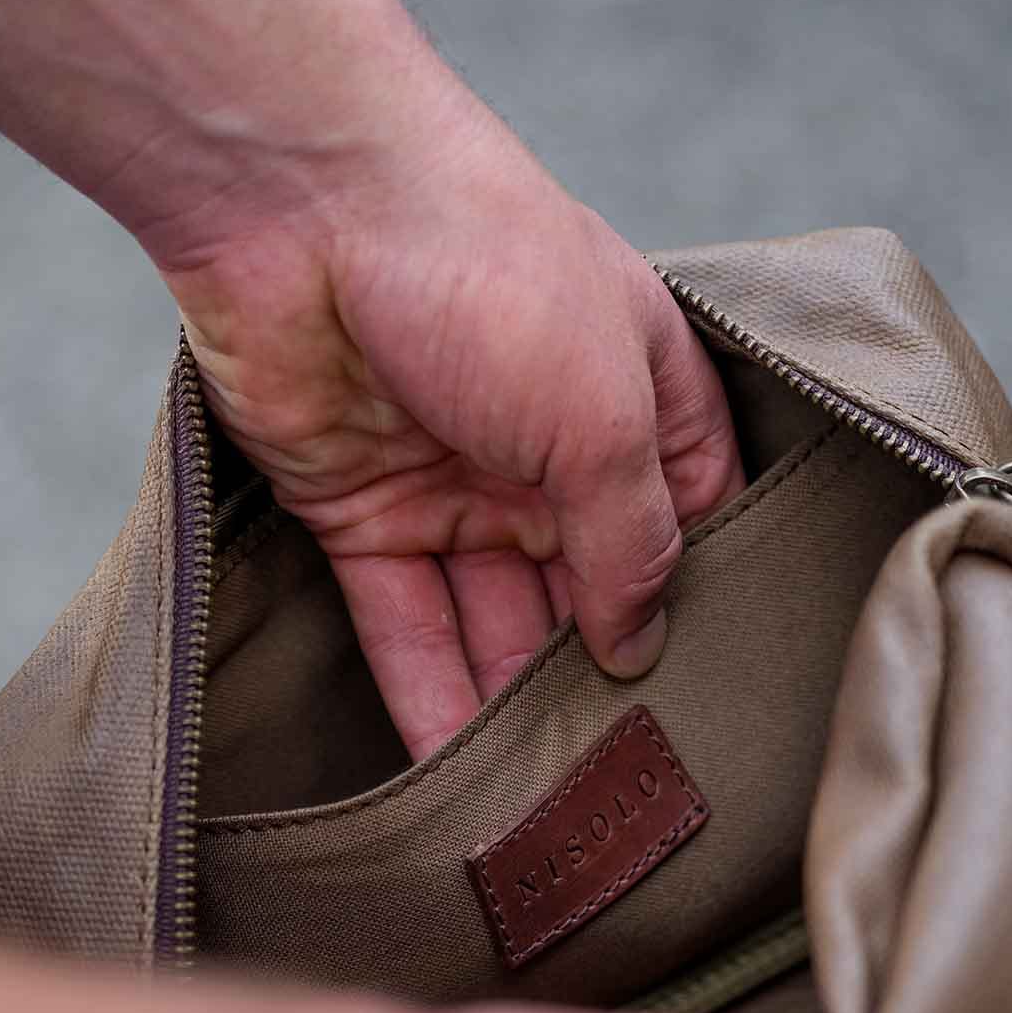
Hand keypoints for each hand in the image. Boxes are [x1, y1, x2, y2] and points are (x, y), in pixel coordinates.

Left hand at [162, 86, 744, 759]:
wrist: (302, 205)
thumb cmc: (488, 268)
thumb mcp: (604, 413)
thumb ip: (632, 541)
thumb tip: (642, 648)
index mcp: (634, 402)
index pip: (688, 526)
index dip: (696, 607)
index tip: (710, 705)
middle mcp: (549, 451)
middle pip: (586, 594)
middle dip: (600, 683)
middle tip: (624, 785)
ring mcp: (456, 486)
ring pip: (495, 627)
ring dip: (514, 714)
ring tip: (546, 807)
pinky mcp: (363, 516)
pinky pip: (405, 628)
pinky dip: (427, 701)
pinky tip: (456, 783)